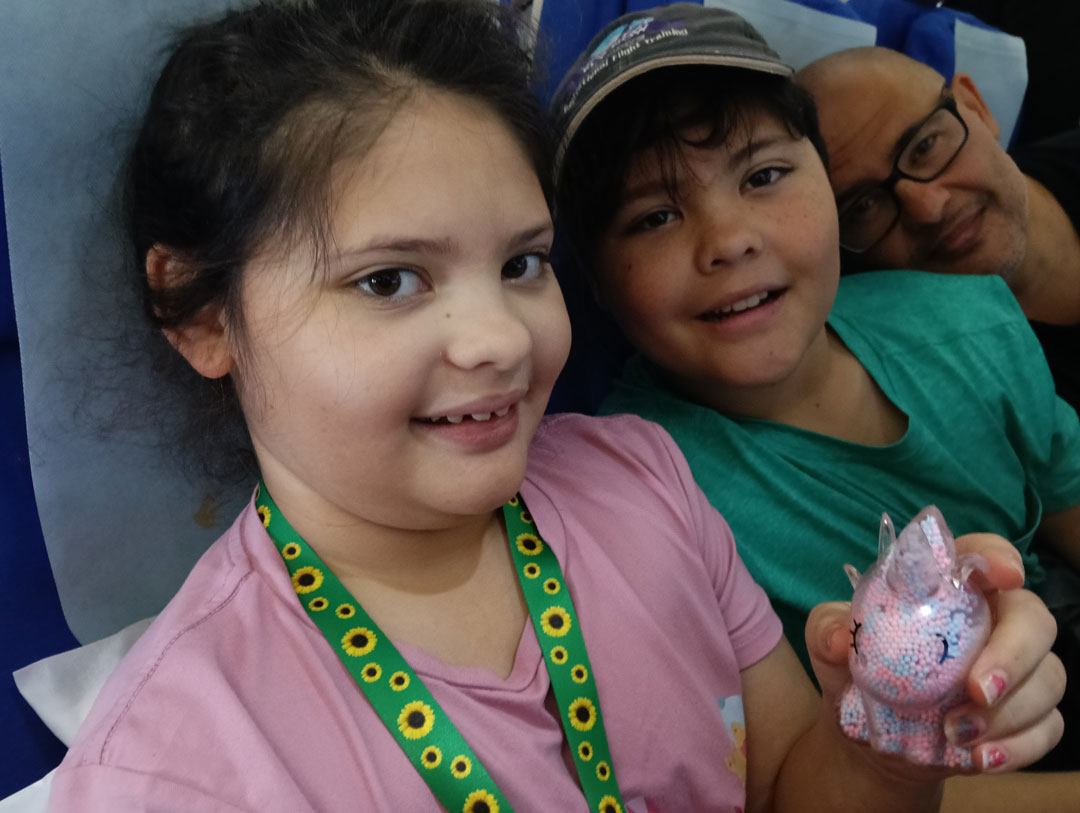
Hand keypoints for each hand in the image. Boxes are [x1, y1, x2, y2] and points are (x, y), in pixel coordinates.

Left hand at [806, 532, 1064, 773]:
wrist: (867, 735)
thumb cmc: (854, 667)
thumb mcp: (827, 642)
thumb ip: (828, 629)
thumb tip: (839, 638)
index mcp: (947, 587)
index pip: (982, 554)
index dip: (998, 557)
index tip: (1006, 575)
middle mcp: (992, 621)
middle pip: (1034, 620)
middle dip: (1014, 655)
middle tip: (977, 690)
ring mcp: (1017, 671)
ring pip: (1048, 679)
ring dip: (1009, 712)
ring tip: (954, 733)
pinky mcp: (1026, 718)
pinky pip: (1048, 728)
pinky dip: (1019, 746)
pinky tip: (980, 758)